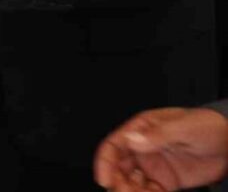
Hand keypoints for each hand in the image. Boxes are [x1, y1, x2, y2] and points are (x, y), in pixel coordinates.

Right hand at [95, 108, 227, 190]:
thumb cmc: (208, 126)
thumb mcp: (183, 127)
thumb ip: (157, 135)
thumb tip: (131, 140)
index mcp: (142, 130)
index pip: (115, 145)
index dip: (105, 162)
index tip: (105, 179)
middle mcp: (143, 148)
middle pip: (119, 167)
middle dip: (117, 181)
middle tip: (122, 191)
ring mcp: (154, 166)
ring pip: (131, 181)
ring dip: (130, 190)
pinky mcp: (166, 181)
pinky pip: (149, 191)